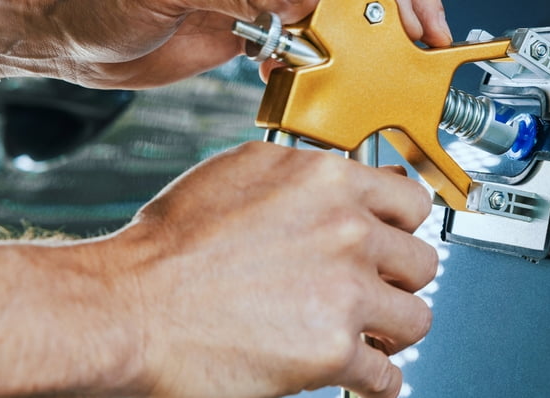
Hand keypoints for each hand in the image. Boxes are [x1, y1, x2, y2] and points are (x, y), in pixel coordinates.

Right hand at [104, 142, 436, 396]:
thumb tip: (339, 180)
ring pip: (415, 316)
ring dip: (396, 328)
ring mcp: (345, 290)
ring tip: (377, 333)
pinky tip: (366, 375)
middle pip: (421, 260)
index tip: (399, 239)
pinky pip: (386, 373)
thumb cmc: (169, 244)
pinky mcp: (333, 349)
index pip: (410, 201)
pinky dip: (380, 379)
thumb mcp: (240, 171)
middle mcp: (347, 231)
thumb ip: (303, 172)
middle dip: (401, 278)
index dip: (403, 226)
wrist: (129, 308)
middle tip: (382, 288)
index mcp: (329, 181)